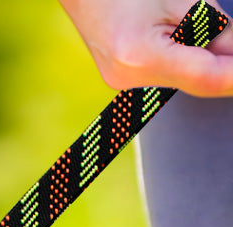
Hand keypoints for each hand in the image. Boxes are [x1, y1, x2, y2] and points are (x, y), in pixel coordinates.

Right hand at [59, 0, 232, 94]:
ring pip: (185, 78)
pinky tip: (187, 38)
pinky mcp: (124, 77)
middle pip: (197, 81)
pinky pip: (168, 74)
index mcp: (139, 57)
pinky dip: (188, 59)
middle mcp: (128, 79)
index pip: (207, 77)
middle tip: (231, 36)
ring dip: (208, 59)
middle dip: (226, 66)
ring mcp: (123, 83)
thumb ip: (214, 28)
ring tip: (191, 24)